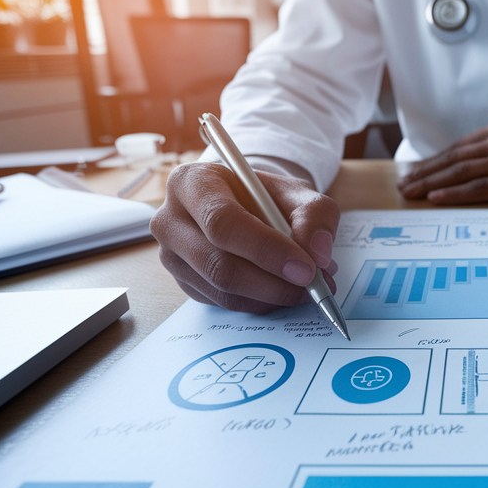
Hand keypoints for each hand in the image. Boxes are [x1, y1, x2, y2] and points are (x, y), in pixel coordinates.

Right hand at [151, 162, 339, 312]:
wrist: (245, 208)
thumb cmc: (265, 196)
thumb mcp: (296, 192)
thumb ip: (314, 215)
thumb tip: (317, 254)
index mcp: (192, 183)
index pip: (222, 221)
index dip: (265, 249)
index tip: (305, 268)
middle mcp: (170, 220)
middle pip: (219, 264)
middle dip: (274, 282)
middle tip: (314, 284)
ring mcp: (172, 256)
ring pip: (223, 291)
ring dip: (272, 296)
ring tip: (306, 285)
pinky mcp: (184, 283)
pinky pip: (224, 304)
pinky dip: (261, 303)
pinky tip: (282, 288)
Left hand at [397, 120, 487, 203]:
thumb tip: (481, 161)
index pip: (458, 148)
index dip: (434, 161)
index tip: (416, 171)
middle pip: (452, 160)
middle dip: (424, 173)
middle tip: (404, 186)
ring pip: (460, 173)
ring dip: (431, 183)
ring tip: (411, 193)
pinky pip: (480, 188)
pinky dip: (455, 193)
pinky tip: (437, 198)